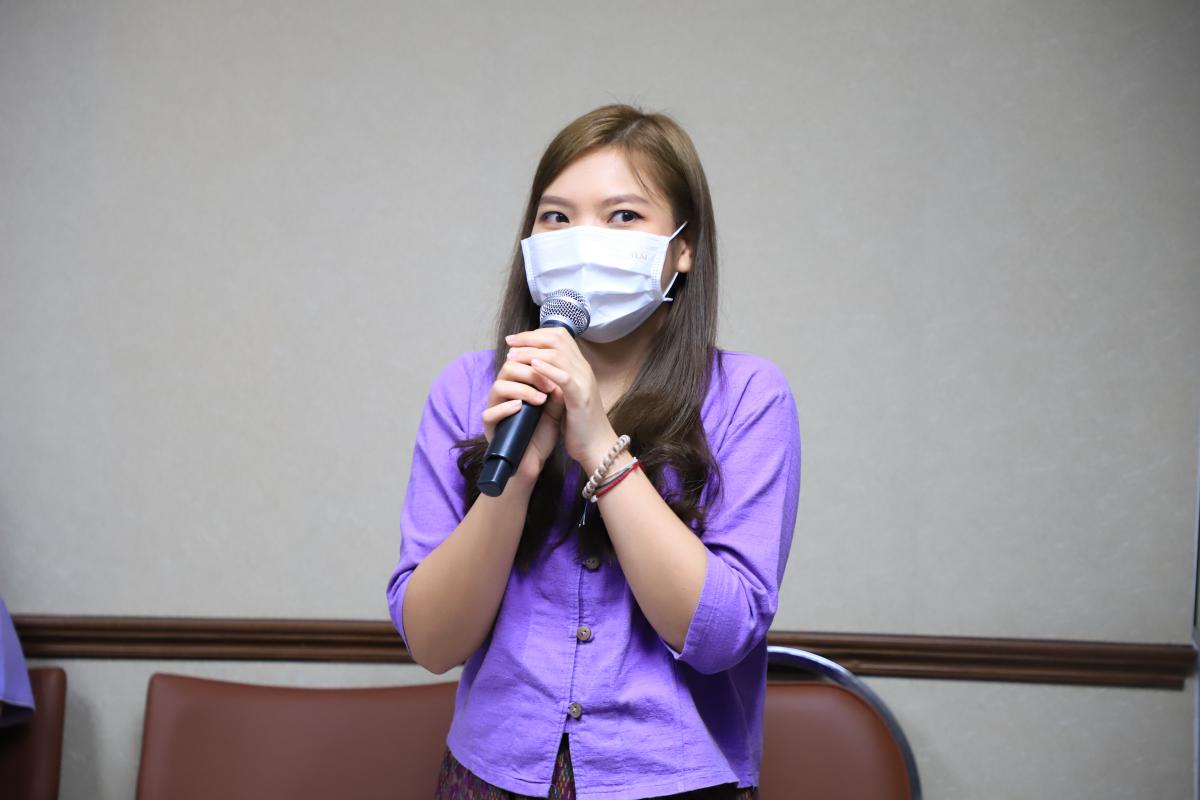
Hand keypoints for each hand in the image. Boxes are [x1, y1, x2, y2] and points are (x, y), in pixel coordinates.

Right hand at [481, 347, 563, 484]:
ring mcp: (494, 408)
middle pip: (508, 367)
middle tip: (549, 386)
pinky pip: (489, 413)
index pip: (521, 359)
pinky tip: (519, 407)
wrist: (536, 460)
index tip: (556, 370)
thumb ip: (556, 388)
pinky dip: (505, 408)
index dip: (537, 361)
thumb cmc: (543, 431)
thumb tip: (561, 369)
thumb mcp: (554, 407)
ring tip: (540, 400)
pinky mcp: (489, 427)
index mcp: (517, 383)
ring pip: (498, 387)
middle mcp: (503, 392)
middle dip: (531, 373)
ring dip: (521, 390)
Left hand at [504, 328, 617, 473]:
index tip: (516, 340)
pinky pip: (565, 377)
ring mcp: (584, 381)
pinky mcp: (581, 397)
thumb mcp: (566, 395)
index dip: (536, 334)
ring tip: (513, 356)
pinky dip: (548, 369)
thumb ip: (556, 379)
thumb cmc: (578, 423)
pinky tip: (533, 366)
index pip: (559, 336)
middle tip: (510, 342)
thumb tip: (534, 366)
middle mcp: (583, 369)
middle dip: (530, 338)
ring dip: (532, 352)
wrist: (596, 445)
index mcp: (580, 366)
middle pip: (557, 340)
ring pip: (558, 355)